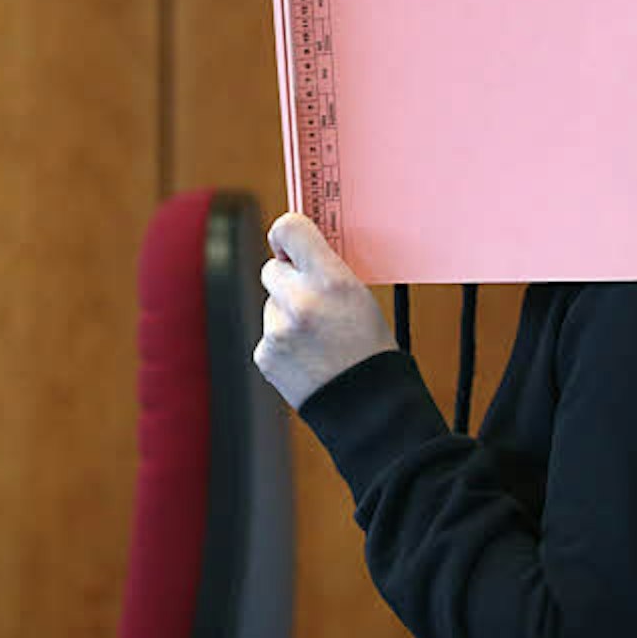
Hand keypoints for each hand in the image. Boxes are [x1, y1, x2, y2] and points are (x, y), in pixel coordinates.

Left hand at [254, 213, 395, 409]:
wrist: (368, 408)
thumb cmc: (370, 349)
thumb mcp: (360, 296)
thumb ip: (326, 270)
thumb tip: (296, 250)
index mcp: (331, 279)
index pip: (289, 229)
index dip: (285, 232)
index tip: (286, 241)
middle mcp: (300, 301)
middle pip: (272, 269)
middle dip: (287, 280)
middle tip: (312, 299)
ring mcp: (278, 330)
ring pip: (270, 304)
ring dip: (286, 314)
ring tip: (318, 339)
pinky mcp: (266, 355)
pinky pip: (268, 334)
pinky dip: (282, 342)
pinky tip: (307, 357)